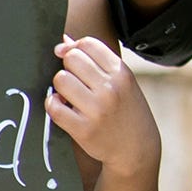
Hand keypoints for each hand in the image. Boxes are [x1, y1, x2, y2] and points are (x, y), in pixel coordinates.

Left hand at [46, 37, 156, 178]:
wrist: (137, 149)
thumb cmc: (126, 110)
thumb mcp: (122, 82)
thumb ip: (96, 60)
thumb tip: (64, 41)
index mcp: (122, 74)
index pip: (88, 44)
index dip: (76, 49)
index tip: (76, 61)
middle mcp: (111, 89)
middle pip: (72, 59)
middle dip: (69, 68)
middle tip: (77, 82)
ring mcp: (97, 110)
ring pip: (60, 80)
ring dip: (61, 87)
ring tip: (70, 96)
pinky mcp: (83, 129)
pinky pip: (54, 107)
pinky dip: (53, 105)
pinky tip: (63, 108)